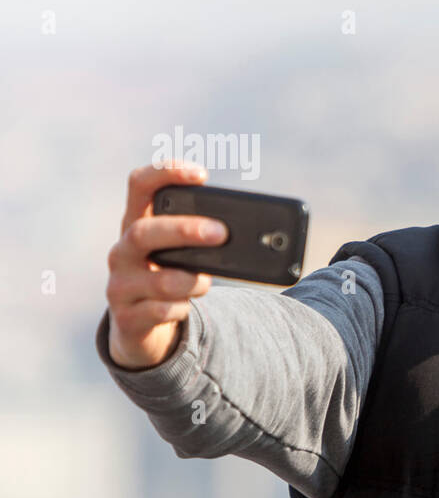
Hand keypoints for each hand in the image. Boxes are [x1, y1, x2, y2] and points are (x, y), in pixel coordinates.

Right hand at [105, 160, 227, 368]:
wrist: (140, 325)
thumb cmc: (170, 275)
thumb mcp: (183, 253)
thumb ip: (206, 240)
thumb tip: (260, 237)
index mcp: (137, 224)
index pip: (139, 185)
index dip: (164, 173)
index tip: (201, 174)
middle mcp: (122, 251)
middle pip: (144, 232)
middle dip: (185, 230)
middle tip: (222, 233)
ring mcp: (120, 284)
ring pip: (160, 279)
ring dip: (192, 281)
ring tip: (206, 282)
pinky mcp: (128, 316)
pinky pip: (160, 311)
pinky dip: (181, 308)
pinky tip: (184, 305)